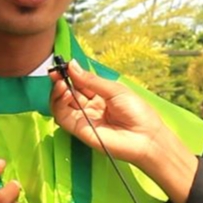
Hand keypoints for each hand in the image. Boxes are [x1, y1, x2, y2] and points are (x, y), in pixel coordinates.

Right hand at [49, 59, 198, 202]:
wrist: (146, 137)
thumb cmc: (137, 112)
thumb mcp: (114, 90)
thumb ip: (91, 80)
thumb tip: (72, 65)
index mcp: (100, 95)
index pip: (79, 82)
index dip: (70, 74)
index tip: (62, 65)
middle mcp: (89, 106)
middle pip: (68, 92)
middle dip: (60, 80)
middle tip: (56, 72)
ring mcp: (84, 118)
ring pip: (61, 105)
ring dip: (57, 92)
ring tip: (61, 83)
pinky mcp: (80, 130)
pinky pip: (62, 117)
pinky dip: (59, 105)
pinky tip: (65, 94)